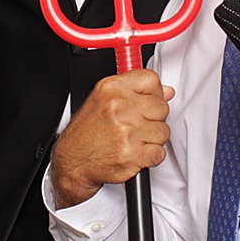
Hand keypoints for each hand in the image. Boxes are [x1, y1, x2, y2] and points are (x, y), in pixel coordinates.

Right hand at [50, 69, 171, 207]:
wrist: (73, 161)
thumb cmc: (87, 132)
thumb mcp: (103, 100)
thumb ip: (135, 91)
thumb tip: (166, 91)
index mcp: (111, 88)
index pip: (151, 80)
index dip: (154, 93)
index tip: (148, 101)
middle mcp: (119, 107)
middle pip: (162, 107)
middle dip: (154, 118)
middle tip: (137, 125)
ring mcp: (126, 131)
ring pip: (163, 131)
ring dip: (153, 139)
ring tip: (134, 139)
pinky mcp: (132, 154)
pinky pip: (160, 152)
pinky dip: (151, 156)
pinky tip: (136, 152)